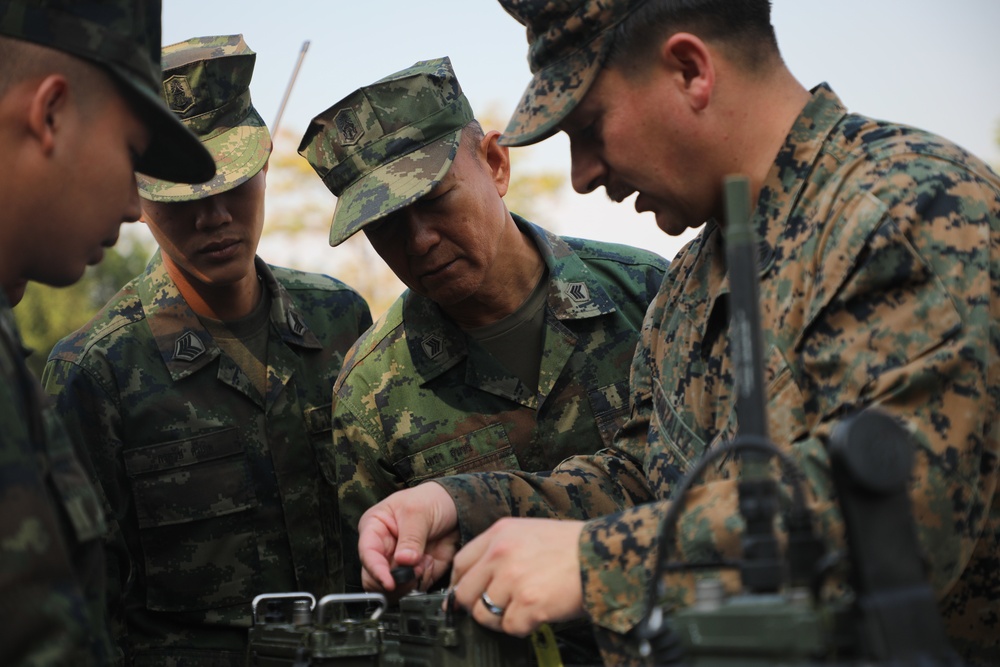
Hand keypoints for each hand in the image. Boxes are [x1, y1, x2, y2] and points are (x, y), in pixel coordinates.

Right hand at [358, 482, 459, 593]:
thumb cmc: (431, 500)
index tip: (390, 582)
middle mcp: (382, 549)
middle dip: (396, 580)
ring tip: (426, 560)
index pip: (367, 555)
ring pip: (393, 589)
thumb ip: (411, 538)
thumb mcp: (418, 512)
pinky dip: (424, 580)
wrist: (456, 507)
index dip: (376, 571)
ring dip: (412, 580)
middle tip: (415, 570)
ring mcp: (397, 564)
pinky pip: (413, 589)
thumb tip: (404, 561)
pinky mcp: (413, 574)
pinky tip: (431, 562)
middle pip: (374, 579)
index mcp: (374, 529)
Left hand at [450, 517, 585, 635]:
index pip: (460, 563)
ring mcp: (513, 579)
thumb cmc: (571, 545)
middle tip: (496, 608)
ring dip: (501, 619)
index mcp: (500, 533)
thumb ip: (501, 549)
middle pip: (465, 592)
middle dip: (477, 606)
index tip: (466, 595)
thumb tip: (479, 576)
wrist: (602, 554)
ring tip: (522, 610)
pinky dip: (523, 627)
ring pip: (484, 614)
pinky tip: (537, 614)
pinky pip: (510, 627)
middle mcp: (501, 554)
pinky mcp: (529, 603)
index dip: (461, 583)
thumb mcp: (529, 532)